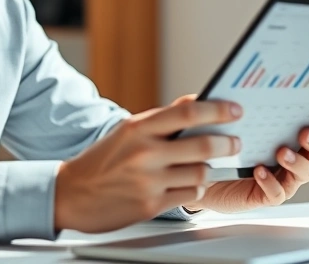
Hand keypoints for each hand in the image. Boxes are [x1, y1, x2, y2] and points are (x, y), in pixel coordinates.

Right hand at [54, 97, 242, 232]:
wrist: (72, 194)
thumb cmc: (103, 160)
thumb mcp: (128, 131)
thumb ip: (161, 121)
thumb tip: (198, 104)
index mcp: (138, 128)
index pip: (188, 112)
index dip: (218, 110)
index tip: (236, 110)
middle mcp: (144, 153)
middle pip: (204, 145)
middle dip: (227, 143)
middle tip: (235, 142)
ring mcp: (148, 181)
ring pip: (201, 172)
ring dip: (208, 169)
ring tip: (204, 166)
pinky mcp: (151, 205)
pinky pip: (190, 195)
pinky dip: (195, 189)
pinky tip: (189, 184)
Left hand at [181, 96, 308, 212]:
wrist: (201, 171)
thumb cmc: (219, 141)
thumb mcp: (224, 117)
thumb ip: (230, 102)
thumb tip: (233, 86)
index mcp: (289, 134)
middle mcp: (293, 156)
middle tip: (305, 133)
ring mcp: (283, 177)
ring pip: (305, 173)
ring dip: (297, 162)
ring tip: (281, 152)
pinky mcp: (266, 195)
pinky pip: (278, 193)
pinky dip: (272, 182)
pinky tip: (260, 171)